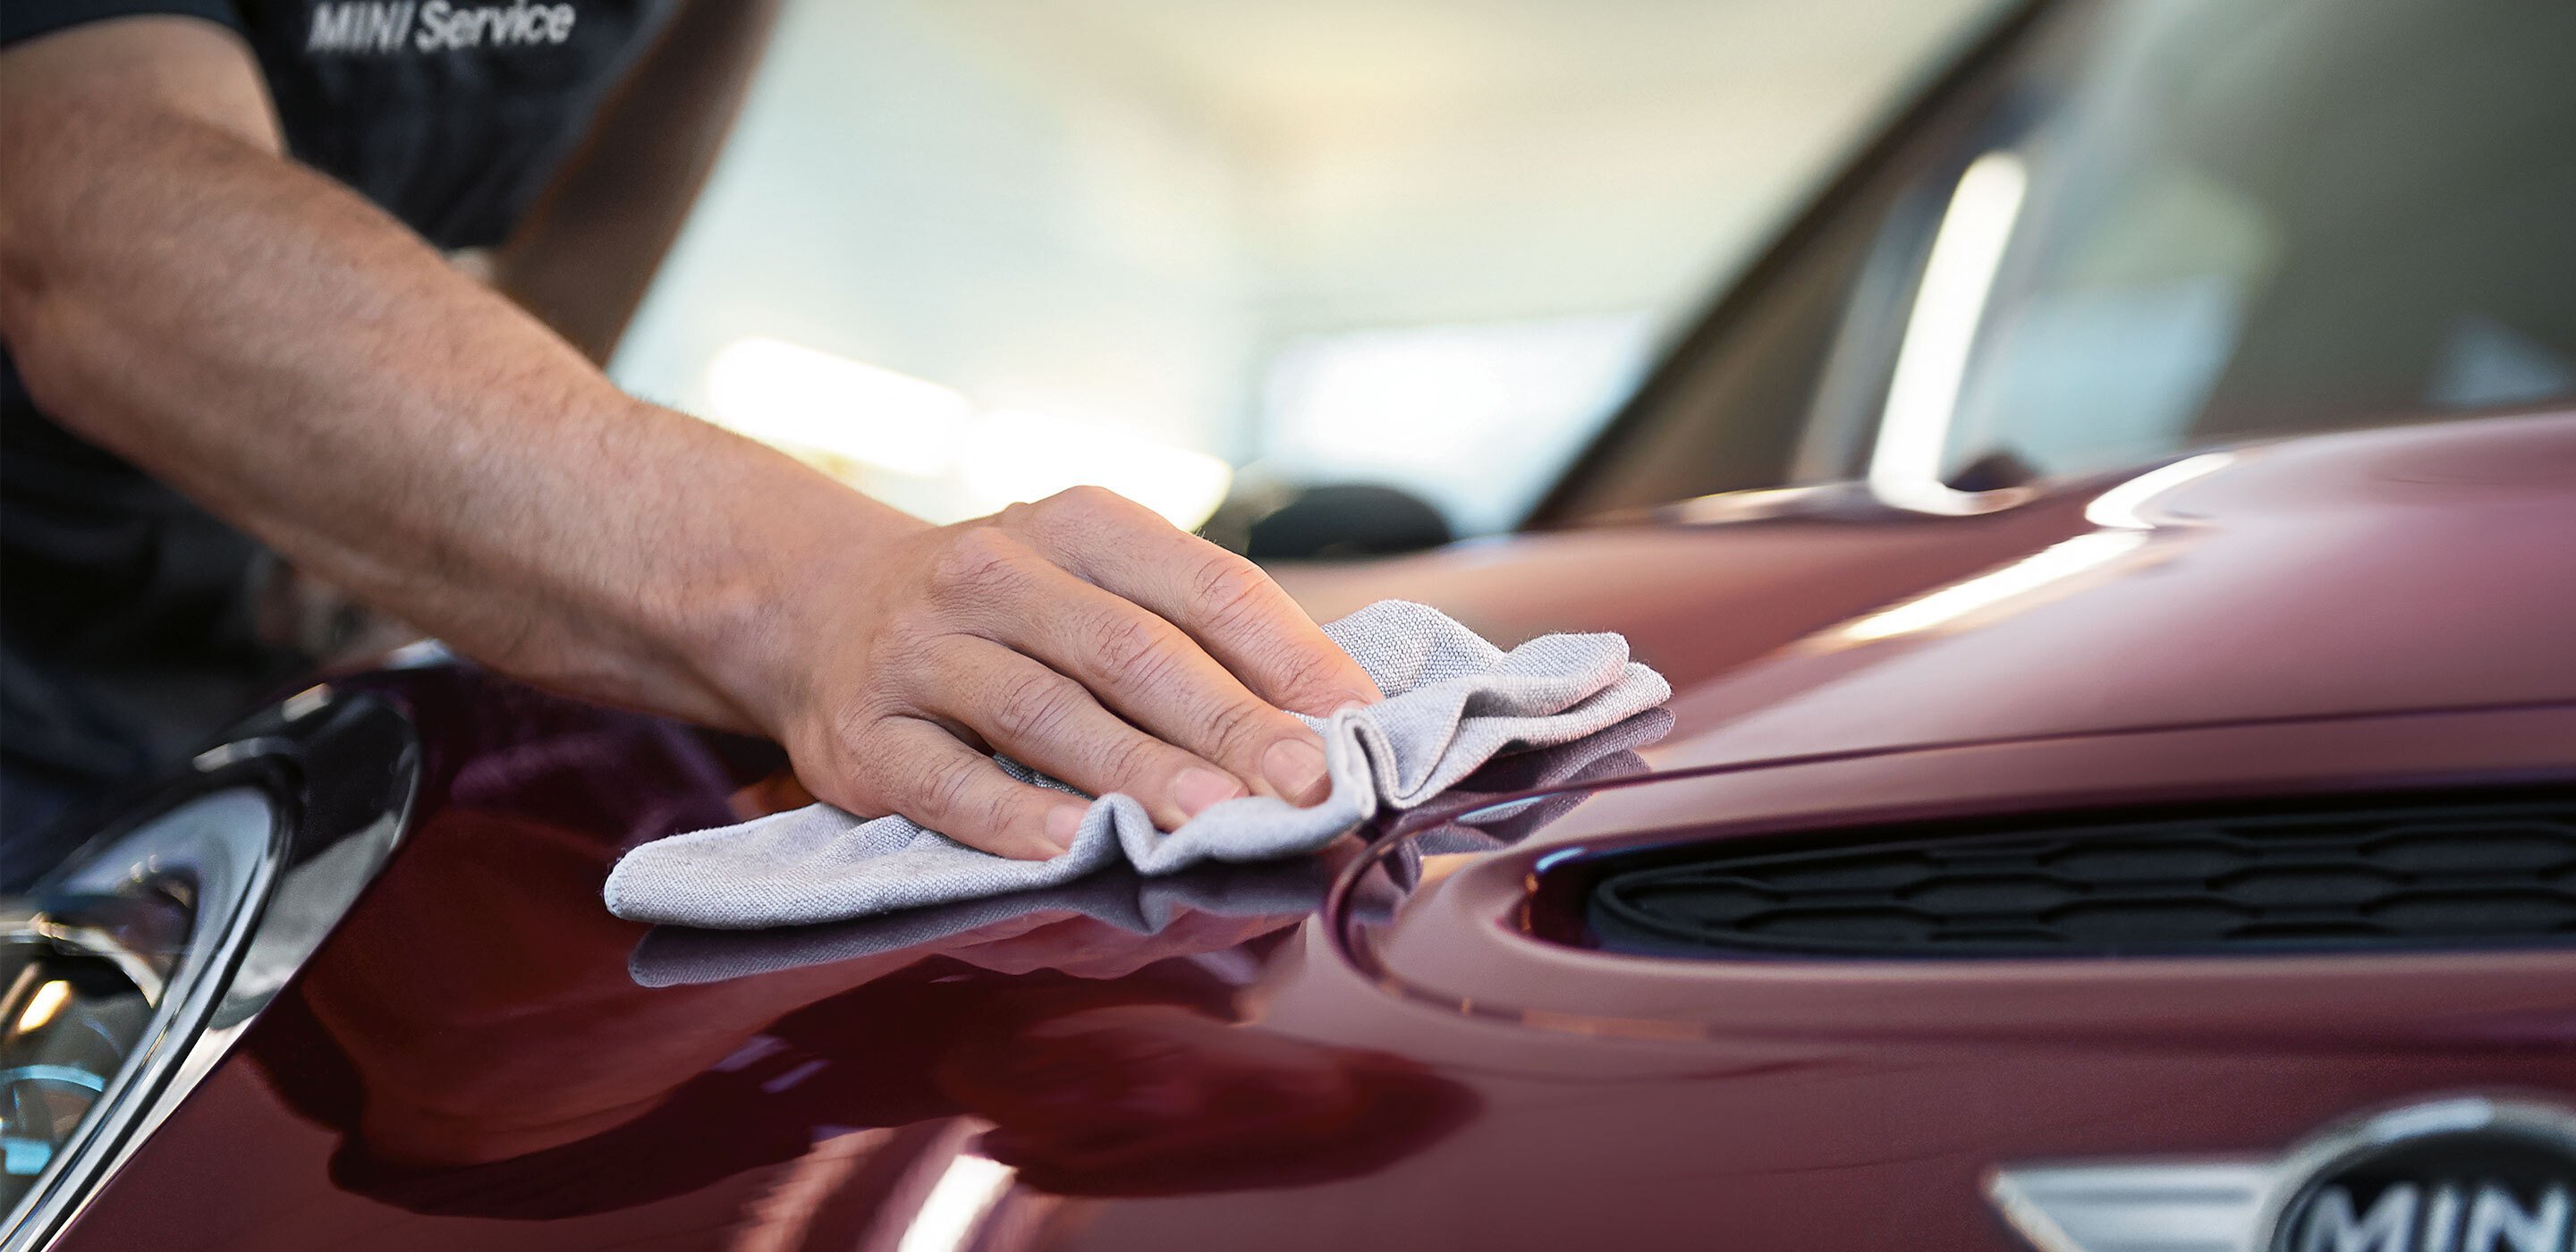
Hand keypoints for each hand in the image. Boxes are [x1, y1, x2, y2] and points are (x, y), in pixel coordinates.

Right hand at [756, 486, 1383, 858]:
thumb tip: (1329, 722)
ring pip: (1045, 713)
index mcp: (1080, 526)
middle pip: (1132, 651)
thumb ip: (1191, 638)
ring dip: (1139, 772)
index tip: (1360, 721)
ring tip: (1217, 823)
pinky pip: (943, 781)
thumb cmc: (1005, 615)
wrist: (814, 607)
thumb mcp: (1092, 583)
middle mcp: (995, 572)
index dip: (1287, 652)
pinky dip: (1011, 819)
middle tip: (1308, 785)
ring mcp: (921, 652)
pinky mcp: (861, 737)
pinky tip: (1074, 850)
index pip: (1204, 583)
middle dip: (1231, 723)